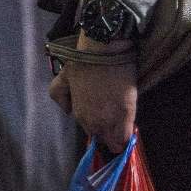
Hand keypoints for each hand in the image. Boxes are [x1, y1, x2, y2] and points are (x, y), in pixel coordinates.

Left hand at [50, 36, 137, 154]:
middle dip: (109, 134)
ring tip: (123, 128)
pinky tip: (130, 128)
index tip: (104, 121)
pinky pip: (127, 135)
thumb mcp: (63, 78)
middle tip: (115, 124)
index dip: (98, 128)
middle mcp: (94, 121)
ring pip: (117, 141)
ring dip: (119, 137)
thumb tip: (68, 110)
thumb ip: (60, 96)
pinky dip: (128, 135)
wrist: (103, 49)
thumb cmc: (82, 61)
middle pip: (104, 139)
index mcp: (79, 114)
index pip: (91, 133)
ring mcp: (111, 119)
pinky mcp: (127, 112)